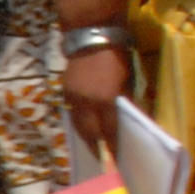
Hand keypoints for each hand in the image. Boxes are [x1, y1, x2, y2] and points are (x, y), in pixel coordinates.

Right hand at [64, 44, 132, 159]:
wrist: (91, 33)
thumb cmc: (116, 54)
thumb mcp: (128, 78)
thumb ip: (126, 99)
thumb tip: (128, 117)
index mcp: (105, 101)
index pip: (111, 131)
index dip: (114, 147)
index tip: (117, 160)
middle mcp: (87, 103)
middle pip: (90, 133)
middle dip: (96, 146)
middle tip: (101, 157)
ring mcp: (73, 96)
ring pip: (77, 124)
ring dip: (85, 136)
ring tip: (91, 146)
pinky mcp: (65, 90)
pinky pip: (71, 112)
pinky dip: (78, 121)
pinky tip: (82, 125)